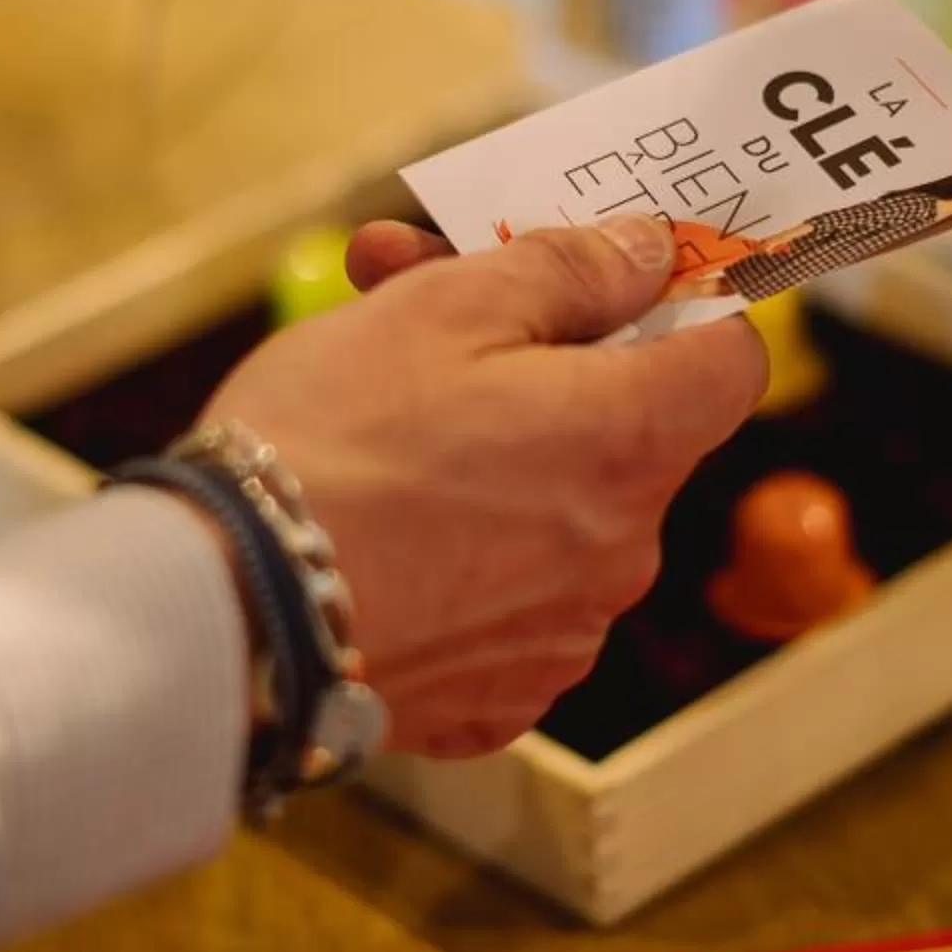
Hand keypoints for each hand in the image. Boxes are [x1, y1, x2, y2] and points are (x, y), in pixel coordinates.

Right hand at [208, 216, 765, 756]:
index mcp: (629, 443)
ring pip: (562, 514)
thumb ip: (566, 270)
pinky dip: (464, 555)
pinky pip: (508, 601)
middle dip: (539, 361)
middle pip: (626, 431)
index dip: (675, 306)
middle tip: (417, 301)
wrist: (222, 612)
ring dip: (496, 454)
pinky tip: (382, 522)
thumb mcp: (442, 308)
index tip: (606, 279)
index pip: (730, 360)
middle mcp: (622, 553)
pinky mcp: (497, 697)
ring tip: (372, 413)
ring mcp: (562, 636)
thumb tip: (649, 255)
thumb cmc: (326, 445)